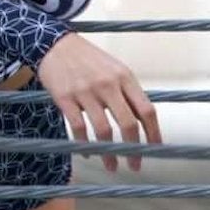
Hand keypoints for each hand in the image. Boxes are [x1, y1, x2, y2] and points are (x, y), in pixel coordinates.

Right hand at [37, 33, 159, 172]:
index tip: (155, 150)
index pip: (146, 110)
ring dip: (108, 152)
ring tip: (111, 165)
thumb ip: (129, 93)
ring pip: (102, 130)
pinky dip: (84, 144)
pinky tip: (88, 152)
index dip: (154, 133)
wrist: (54, 44)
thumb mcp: (115, 69)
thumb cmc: (88, 59)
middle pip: (127, 123)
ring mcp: (85, 91)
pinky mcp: (64, 97)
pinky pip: (77, 127)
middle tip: (134, 165)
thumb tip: (143, 123)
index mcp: (125, 77)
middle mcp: (107, 84)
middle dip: (133, 149)